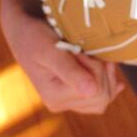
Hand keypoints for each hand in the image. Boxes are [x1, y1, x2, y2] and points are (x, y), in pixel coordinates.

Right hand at [1, 6, 124, 114]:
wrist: (24, 32)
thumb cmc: (35, 37)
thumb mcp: (50, 50)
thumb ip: (69, 70)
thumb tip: (91, 91)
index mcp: (54, 97)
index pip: (95, 91)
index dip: (95, 67)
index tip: (80, 51)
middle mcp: (60, 104)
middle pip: (102, 96)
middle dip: (101, 71)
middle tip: (85, 52)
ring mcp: (67, 101)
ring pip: (103, 98)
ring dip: (104, 75)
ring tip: (91, 57)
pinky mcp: (72, 94)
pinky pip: (99, 99)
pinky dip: (107, 84)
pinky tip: (112, 77)